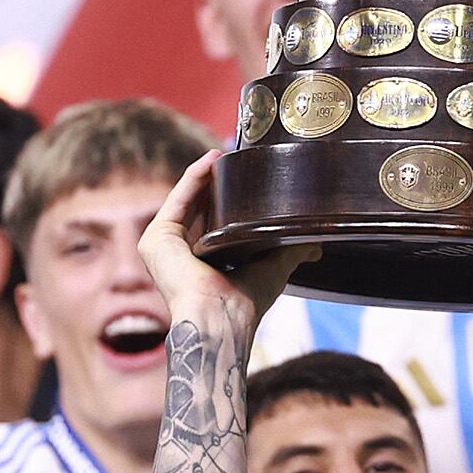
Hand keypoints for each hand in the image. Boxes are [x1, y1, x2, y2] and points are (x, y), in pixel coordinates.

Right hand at [138, 151, 298, 344]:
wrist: (222, 317)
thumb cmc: (245, 303)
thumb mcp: (273, 268)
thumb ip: (291, 251)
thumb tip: (316, 245)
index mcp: (200, 265)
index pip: (212, 224)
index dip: (228, 200)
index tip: (246, 178)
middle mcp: (178, 257)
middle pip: (198, 210)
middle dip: (216, 184)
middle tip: (235, 161)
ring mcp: (163, 249)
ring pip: (186, 201)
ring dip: (204, 176)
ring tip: (224, 155)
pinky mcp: (155, 240)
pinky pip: (177, 200)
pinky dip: (194, 178)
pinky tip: (212, 160)